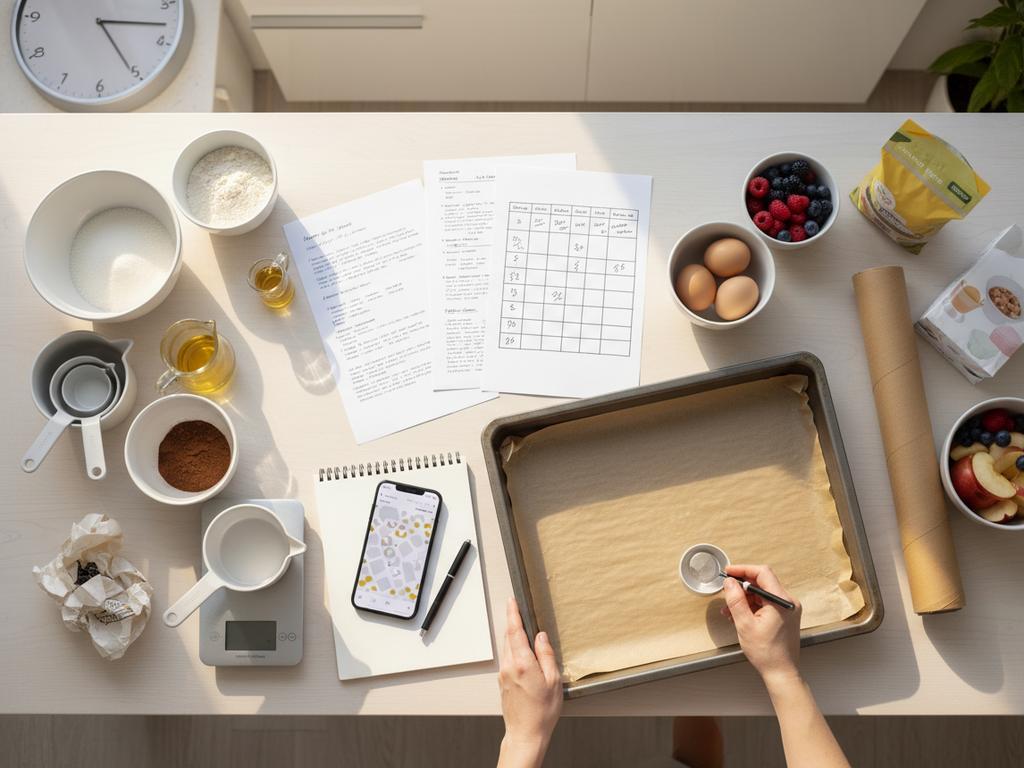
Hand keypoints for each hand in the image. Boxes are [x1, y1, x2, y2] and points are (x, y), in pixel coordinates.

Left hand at [497, 597, 561, 765]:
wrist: (525, 734)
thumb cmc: (542, 711)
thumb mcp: (553, 681)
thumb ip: (546, 655)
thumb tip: (541, 636)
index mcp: (522, 663)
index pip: (515, 631)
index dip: (513, 614)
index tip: (512, 601)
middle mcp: (509, 666)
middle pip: (509, 637)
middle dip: (513, 622)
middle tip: (518, 609)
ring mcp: (503, 674)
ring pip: (507, 648)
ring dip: (513, 636)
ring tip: (522, 629)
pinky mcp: (502, 682)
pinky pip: (507, 658)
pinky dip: (513, 650)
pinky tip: (522, 652)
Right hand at [721, 564, 801, 686]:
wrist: (781, 672)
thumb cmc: (766, 652)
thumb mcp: (745, 624)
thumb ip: (736, 600)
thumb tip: (729, 582)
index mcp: (782, 601)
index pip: (762, 573)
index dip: (743, 570)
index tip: (728, 572)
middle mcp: (788, 602)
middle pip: (762, 582)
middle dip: (742, 586)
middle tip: (727, 591)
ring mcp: (788, 609)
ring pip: (763, 593)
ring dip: (745, 598)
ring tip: (729, 609)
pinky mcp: (785, 616)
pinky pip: (766, 603)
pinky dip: (753, 606)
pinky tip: (739, 615)